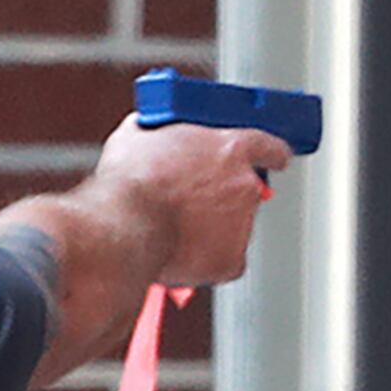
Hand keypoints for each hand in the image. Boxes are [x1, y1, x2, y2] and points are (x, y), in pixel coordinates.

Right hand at [89, 115, 290, 289]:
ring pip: (234, 227)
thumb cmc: (128, 184)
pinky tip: (181, 254)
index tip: (268, 160)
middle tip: (192, 202)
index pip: (269, 147)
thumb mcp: (138, 137)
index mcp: (231, 149)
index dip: (268, 155)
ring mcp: (241, 224)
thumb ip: (159, 133)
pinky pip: (226, 261)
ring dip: (211, 228)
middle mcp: (245, 185)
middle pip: (247, 191)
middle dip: (224, 197)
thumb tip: (151, 130)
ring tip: (173, 228)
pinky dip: (207, 261)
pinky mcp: (230, 259)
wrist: (121, 229)